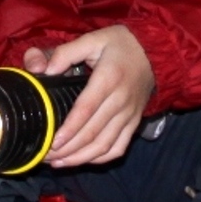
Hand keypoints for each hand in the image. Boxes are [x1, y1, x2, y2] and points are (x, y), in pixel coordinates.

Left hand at [31, 26, 155, 168]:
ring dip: (80, 158)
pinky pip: (118, 147)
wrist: (156, 52)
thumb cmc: (120, 44)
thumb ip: (66, 52)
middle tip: (45, 155)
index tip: (52, 142)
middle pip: (93, 132)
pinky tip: (82, 161)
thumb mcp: (93, 38)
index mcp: (109, 78)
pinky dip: (100, 159)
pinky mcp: (134, 123)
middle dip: (67, 149)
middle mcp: (121, 100)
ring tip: (58, 163)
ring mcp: (130, 115)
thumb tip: (44, 71)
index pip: (86, 109)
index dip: (69, 129)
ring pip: (104, 145)